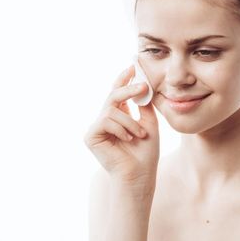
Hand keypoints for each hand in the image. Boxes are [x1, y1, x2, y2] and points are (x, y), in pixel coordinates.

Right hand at [84, 64, 158, 184]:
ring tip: (139, 135)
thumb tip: (143, 83)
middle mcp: (105, 120)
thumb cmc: (145, 153)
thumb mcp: (149, 123)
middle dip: (128, 88)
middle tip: (143, 85)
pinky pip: (106, 120)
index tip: (133, 65)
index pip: (119, 93)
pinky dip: (121, 128)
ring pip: (112, 109)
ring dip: (130, 121)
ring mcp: (96, 127)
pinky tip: (127, 140)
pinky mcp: (90, 136)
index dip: (124, 79)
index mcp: (118, 116)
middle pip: (113, 95)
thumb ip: (144, 105)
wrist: (139, 174)